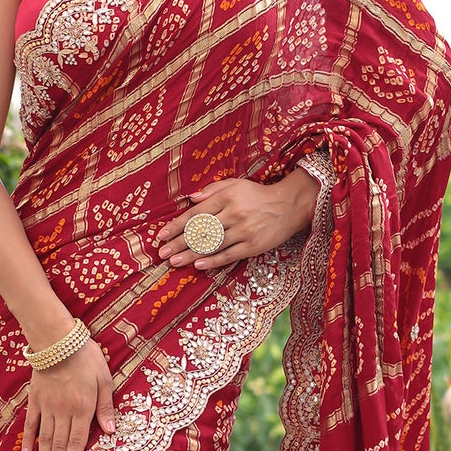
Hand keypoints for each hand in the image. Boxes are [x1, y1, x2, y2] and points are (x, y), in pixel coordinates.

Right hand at [20, 339, 116, 450]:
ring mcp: (47, 406)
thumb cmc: (86, 357)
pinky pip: (31, 423)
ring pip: (44, 439)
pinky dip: (28, 440)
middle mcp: (63, 411)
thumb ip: (106, 406)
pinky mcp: (35, 399)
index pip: (76, 442)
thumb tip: (110, 431)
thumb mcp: (104, 379)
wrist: (57, 338)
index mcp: (82, 408)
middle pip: (59, 445)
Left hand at [156, 170, 320, 271]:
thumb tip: (190, 198)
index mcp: (226, 197)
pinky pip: (229, 255)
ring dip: (191, 255)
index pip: (196, 213)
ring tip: (174, 262)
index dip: (177, 225)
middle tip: (163, 253)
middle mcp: (233, 213)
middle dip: (179, 243)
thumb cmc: (258, 195)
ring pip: (212, 245)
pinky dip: (213, 261)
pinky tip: (199, 266)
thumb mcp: (236, 184)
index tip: (162, 235)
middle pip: (200, 231)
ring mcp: (243, 231)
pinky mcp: (253, 245)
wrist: (289, 205)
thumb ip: (212, 189)